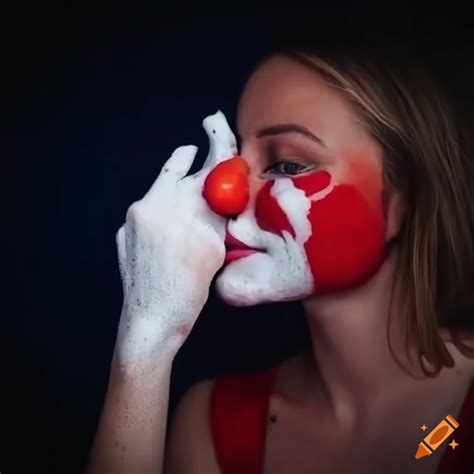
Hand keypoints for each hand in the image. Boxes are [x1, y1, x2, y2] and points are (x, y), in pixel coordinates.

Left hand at [114, 111, 237, 361]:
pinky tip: (171, 223)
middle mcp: (150, 206)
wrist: (150, 322)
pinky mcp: (124, 234)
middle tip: (196, 150)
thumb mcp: (212, 250)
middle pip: (173, 171)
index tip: (215, 126)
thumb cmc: (186, 291)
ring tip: (186, 185)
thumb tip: (217, 191)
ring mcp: (132, 220)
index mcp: (176, 208)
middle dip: (188, 159)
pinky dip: (162, 209)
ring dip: (174, 185)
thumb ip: (214, 215)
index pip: (202, 169)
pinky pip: (148, 211)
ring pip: (160, 190)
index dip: (214, 146)